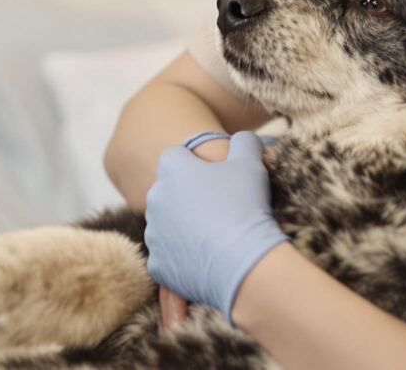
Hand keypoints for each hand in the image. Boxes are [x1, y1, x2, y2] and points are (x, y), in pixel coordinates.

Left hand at [145, 132, 288, 324]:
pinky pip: (168, 255)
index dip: (194, 162)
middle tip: (217, 205)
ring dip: (183, 225)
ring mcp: (154, 234)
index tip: (213, 174)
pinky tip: (206, 258)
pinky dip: (183, 256)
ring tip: (215, 233)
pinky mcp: (158, 265)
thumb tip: (245, 139)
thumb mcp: (251, 163)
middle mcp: (155, 199)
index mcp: (172, 170)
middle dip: (187, 194)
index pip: (174, 155)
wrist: (244, 263)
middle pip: (168, 190)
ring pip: (166, 223)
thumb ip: (245, 142)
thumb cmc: (245, 207)